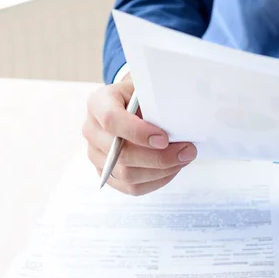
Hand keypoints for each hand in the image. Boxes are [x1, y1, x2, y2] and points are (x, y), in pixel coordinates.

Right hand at [83, 75, 196, 194]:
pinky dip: (156, 181)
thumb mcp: (148, 90)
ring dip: (161, 171)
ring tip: (182, 159)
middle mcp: (92, 130)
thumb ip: (157, 103)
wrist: (131, 104)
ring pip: (127, 174)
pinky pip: (131, 187)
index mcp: (99, 102)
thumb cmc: (142, 97)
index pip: (111, 119)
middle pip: (121, 154)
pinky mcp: (106, 173)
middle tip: (187, 151)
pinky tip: (172, 169)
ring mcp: (96, 154)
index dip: (138, 132)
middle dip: (159, 157)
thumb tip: (181, 127)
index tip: (164, 138)